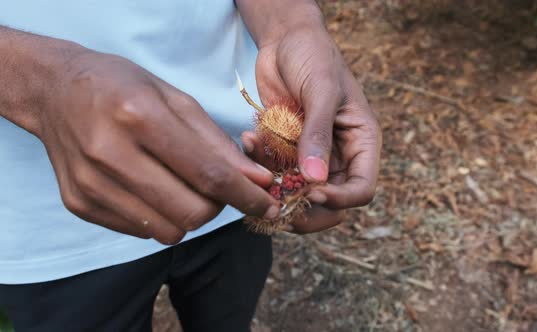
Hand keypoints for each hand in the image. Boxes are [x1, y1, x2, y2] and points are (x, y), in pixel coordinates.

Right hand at [38, 50, 279, 243]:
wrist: (54, 91)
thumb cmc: (123, 87)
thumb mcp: (176, 99)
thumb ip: (218, 143)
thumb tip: (257, 180)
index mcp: (139, 116)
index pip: (208, 174)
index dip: (246, 195)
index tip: (269, 202)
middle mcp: (109, 153)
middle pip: (191, 212)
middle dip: (218, 207)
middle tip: (217, 187)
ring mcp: (90, 184)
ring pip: (168, 231)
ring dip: (189, 214)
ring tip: (182, 185)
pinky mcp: (79, 204)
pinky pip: (141, 231)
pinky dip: (159, 215)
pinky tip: (151, 187)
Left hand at [241, 22, 381, 232]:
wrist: (285, 38)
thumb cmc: (313, 55)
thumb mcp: (321, 90)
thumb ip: (318, 134)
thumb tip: (316, 180)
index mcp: (360, 142)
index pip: (361, 189)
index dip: (340, 200)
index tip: (313, 193)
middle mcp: (338, 154)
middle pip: (330, 203)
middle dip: (306, 210)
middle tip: (280, 204)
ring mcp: (310, 154)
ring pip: (298, 194)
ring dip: (276, 189)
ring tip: (257, 169)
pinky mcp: (284, 149)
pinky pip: (273, 172)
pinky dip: (259, 165)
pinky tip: (249, 140)